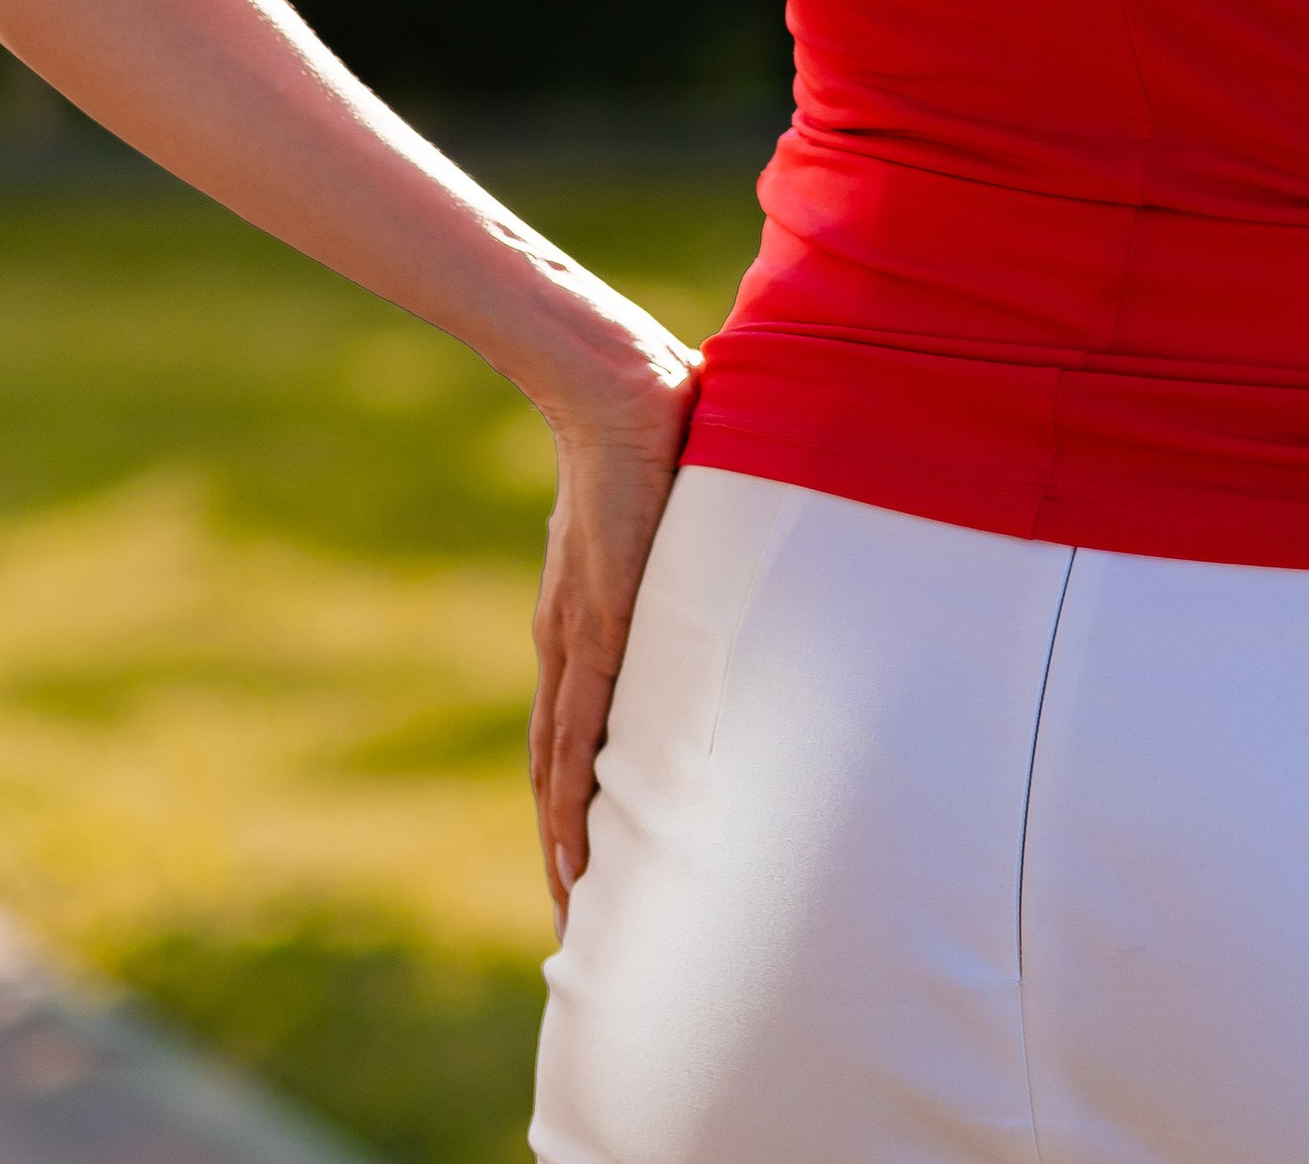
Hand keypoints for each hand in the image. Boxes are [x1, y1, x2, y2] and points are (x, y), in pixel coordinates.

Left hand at [529, 337, 701, 928]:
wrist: (612, 387)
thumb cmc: (656, 423)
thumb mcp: (682, 501)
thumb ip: (703, 525)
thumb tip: (754, 505)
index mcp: (581, 615)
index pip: (569, 727)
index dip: (570, 797)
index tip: (580, 859)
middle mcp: (567, 641)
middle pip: (555, 768)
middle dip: (563, 847)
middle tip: (573, 921)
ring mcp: (578, 639)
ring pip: (559, 770)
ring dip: (563, 845)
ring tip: (572, 913)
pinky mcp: (597, 631)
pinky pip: (580, 739)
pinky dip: (574, 804)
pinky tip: (574, 856)